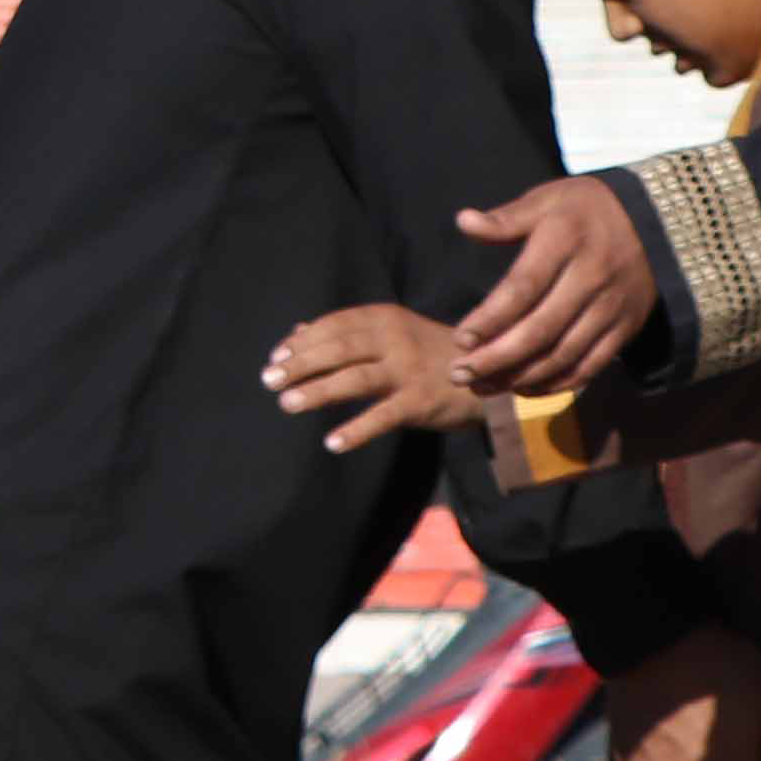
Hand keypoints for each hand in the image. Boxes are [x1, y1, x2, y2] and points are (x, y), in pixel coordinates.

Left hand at [262, 302, 477, 451]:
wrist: (492, 371)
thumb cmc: (431, 352)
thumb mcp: (392, 331)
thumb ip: (347, 332)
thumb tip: (296, 333)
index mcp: (384, 317)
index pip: (333, 326)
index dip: (302, 342)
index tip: (274, 357)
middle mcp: (394, 338)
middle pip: (337, 349)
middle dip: (300, 364)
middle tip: (269, 380)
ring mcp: (408, 369)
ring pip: (354, 378)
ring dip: (318, 391)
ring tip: (287, 403)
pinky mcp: (421, 400)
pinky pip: (383, 416)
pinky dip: (356, 430)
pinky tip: (332, 442)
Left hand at [448, 173, 658, 394]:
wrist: (659, 223)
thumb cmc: (588, 210)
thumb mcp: (549, 199)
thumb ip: (506, 218)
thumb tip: (462, 221)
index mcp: (565, 241)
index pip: (523, 287)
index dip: (490, 318)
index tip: (461, 339)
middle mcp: (591, 278)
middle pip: (540, 329)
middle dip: (496, 358)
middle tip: (460, 374)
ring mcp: (611, 308)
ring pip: (563, 355)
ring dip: (520, 377)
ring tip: (483, 386)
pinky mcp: (626, 330)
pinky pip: (590, 366)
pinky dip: (556, 384)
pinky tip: (524, 388)